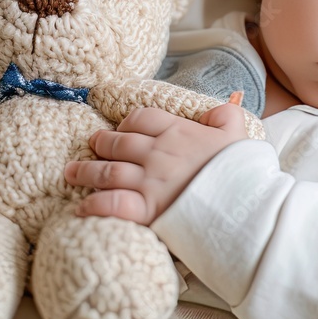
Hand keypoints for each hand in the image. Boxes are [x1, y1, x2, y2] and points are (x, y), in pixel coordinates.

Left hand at [65, 103, 248, 224]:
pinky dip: (95, 205)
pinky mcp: (148, 211)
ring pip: (108, 172)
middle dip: (101, 144)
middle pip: (119, 143)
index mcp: (178, 132)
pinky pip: (112, 204)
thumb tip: (218, 107)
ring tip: (72, 173)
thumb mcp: (238, 133)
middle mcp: (158, 154)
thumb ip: (226, 115)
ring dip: (86, 171)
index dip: (128, 122)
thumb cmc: (243, 171)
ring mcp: (150, 182)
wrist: (246, 205)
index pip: (142, 118)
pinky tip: (83, 207)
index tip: (122, 128)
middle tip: (92, 145)